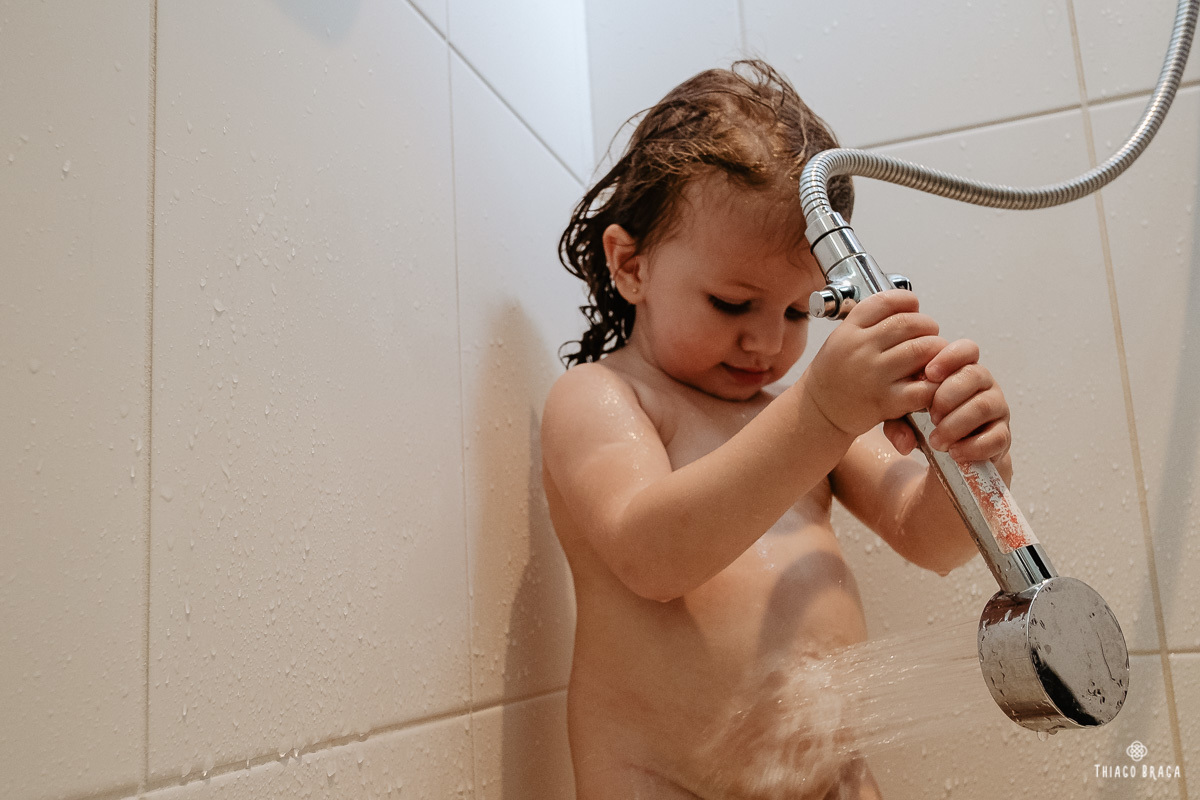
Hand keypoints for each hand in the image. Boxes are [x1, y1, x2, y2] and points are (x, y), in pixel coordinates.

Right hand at [803, 290, 945, 436]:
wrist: (820, 411)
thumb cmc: (836, 375)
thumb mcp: (842, 339)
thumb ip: (871, 323)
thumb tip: (911, 309)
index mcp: (848, 331)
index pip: (885, 301)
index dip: (907, 300)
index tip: (914, 305)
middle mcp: (860, 349)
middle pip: (909, 323)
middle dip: (928, 326)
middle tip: (928, 334)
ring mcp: (874, 375)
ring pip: (923, 349)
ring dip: (936, 351)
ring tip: (931, 357)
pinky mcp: (886, 401)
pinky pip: (924, 387)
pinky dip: (935, 383)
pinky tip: (928, 381)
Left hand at [883, 338, 1011, 465]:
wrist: (951, 457)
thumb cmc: (928, 425)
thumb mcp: (907, 417)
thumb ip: (898, 421)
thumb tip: (904, 442)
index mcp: (962, 370)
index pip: (966, 349)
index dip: (949, 357)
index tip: (928, 374)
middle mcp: (985, 385)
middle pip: (974, 374)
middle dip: (948, 395)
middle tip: (930, 416)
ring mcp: (997, 409)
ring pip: (983, 406)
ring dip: (955, 424)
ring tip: (936, 441)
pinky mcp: (1003, 435)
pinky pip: (996, 437)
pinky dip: (972, 447)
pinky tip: (954, 453)